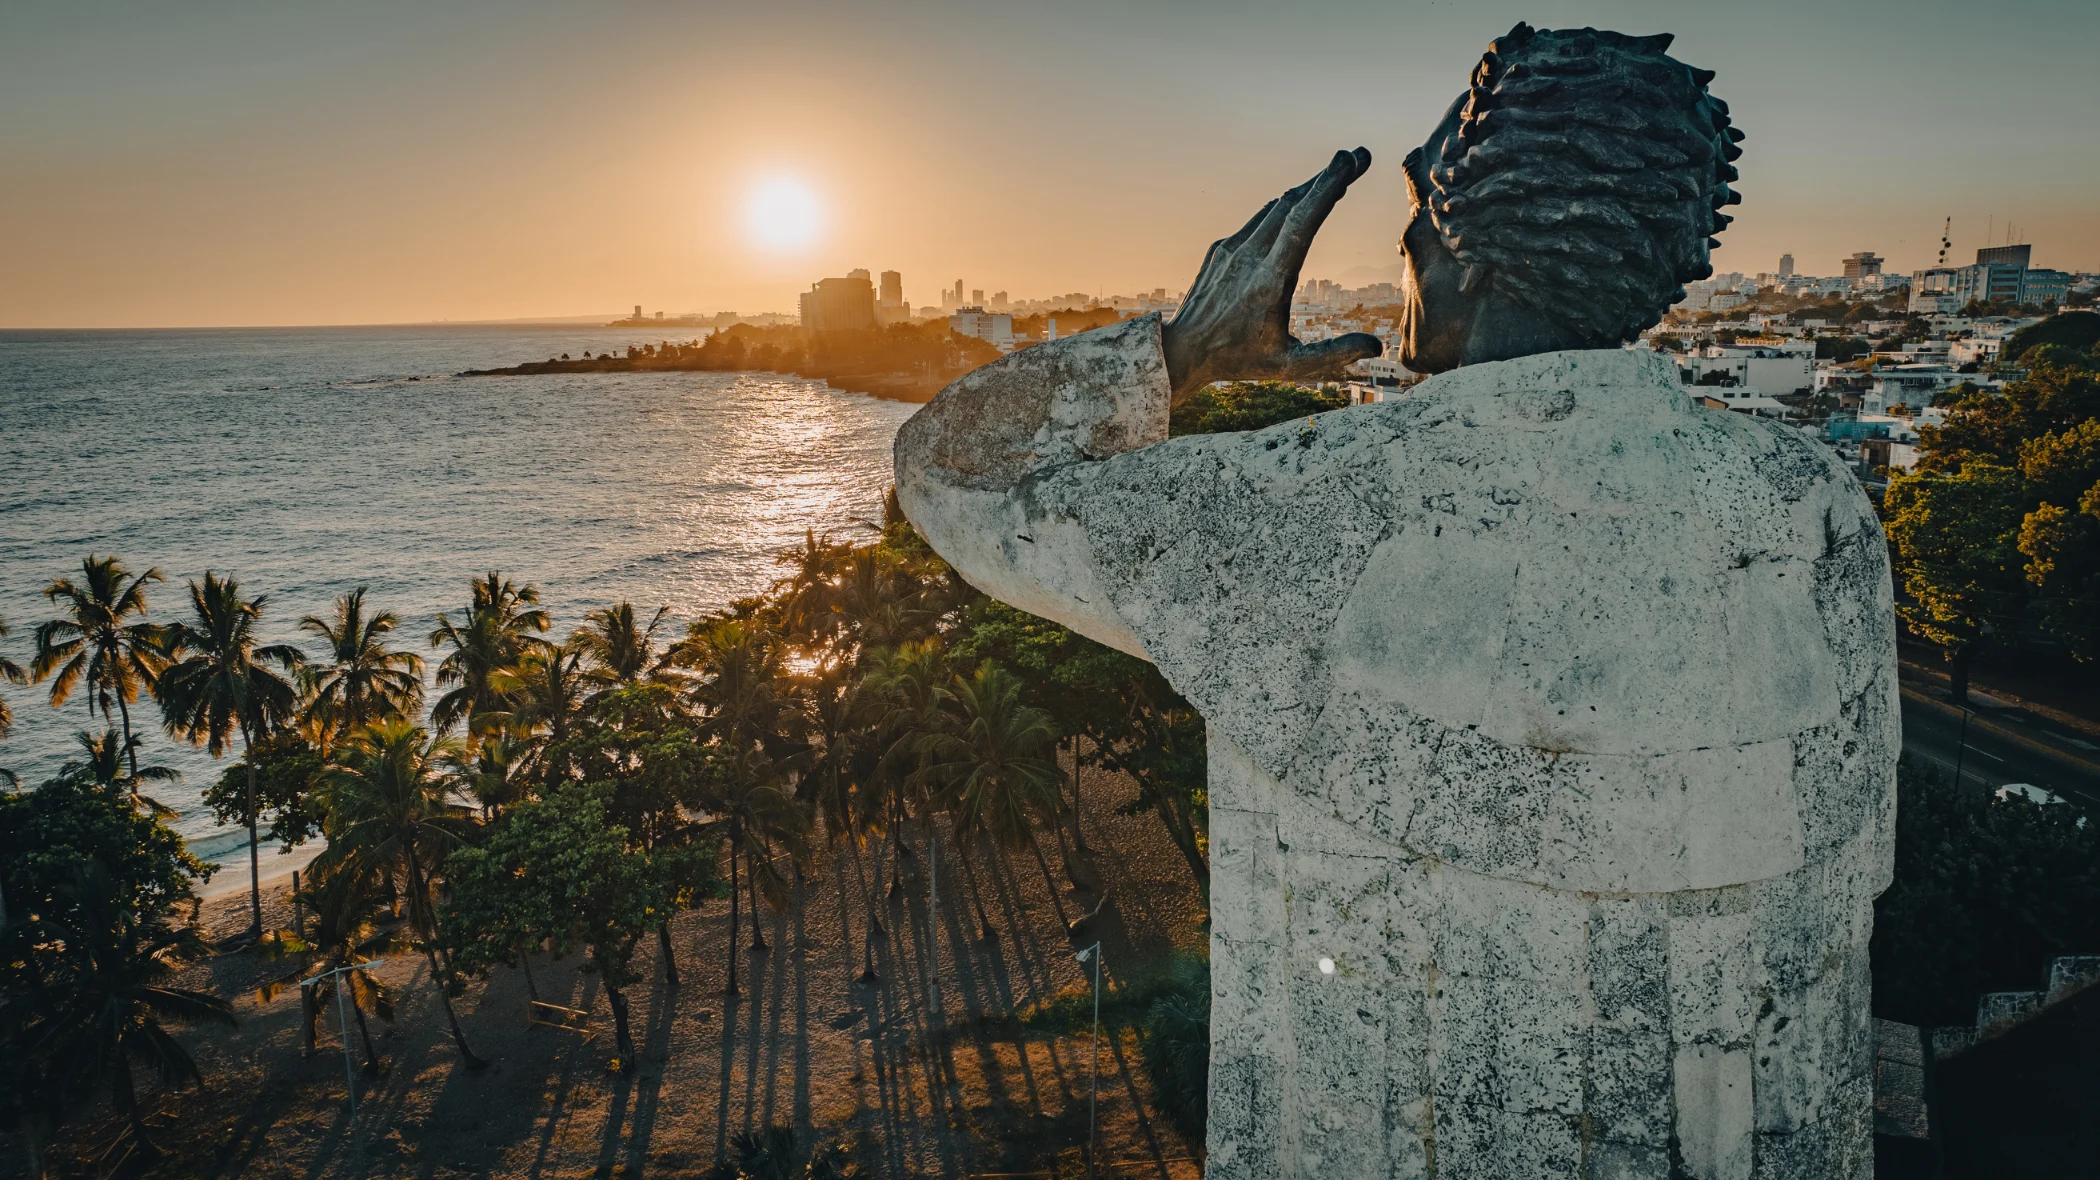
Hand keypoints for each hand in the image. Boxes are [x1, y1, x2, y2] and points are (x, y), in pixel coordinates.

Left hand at [1161, 148, 1383, 400]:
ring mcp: (1231, 249)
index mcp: (1269, 280)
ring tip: (1336, 175)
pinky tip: (1299, 203)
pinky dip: (1285, 207)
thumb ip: (1332, 355)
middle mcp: (1249, 257)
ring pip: (1275, 207)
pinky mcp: (1220, 248)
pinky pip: (1259, 219)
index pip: (1303, 221)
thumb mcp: (1288, 366)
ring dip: (1308, 189)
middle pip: (1293, 203)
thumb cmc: (1238, 361)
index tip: (1352, 162)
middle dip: (1328, 177)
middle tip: (1359, 157)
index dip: (1328, 187)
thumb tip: (1374, 346)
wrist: (1181, 352)